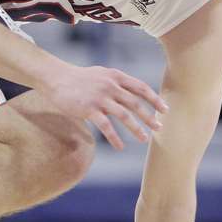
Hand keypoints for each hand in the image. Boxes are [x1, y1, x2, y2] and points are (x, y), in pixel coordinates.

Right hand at [42, 65, 166, 150]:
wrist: (56, 78)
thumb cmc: (80, 78)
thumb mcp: (102, 75)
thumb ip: (117, 83)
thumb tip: (133, 93)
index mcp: (116, 76)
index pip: (141, 88)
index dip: (154, 99)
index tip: (165, 109)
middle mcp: (111, 86)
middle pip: (135, 103)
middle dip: (149, 117)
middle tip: (159, 127)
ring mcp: (100, 97)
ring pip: (124, 115)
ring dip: (136, 129)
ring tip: (144, 139)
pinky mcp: (89, 109)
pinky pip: (106, 126)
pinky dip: (115, 138)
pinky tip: (120, 147)